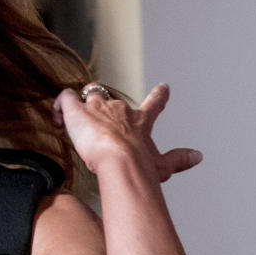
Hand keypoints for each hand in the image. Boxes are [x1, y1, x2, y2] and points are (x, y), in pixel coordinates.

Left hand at [52, 83, 201, 182]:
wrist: (120, 161)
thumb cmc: (140, 166)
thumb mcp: (162, 165)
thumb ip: (179, 159)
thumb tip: (198, 156)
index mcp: (140, 122)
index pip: (152, 105)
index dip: (158, 96)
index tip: (163, 87)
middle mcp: (120, 110)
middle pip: (112, 102)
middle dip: (104, 110)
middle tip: (97, 125)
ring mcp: (98, 107)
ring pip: (88, 98)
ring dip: (81, 108)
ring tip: (73, 124)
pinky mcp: (77, 111)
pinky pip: (66, 98)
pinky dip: (60, 105)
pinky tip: (57, 118)